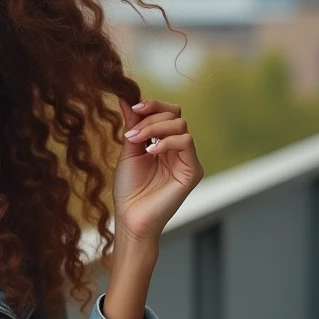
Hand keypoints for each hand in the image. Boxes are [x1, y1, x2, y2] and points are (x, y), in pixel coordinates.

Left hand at [112, 99, 204, 245]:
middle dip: (152, 116)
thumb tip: (126, 99)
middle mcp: (179, 150)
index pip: (168, 113)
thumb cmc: (129, 190)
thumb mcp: (129, 152)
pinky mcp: (193, 171)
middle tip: (133, 131)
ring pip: (180, 125)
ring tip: (136, 140)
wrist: (131, 218)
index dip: (153, 106)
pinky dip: (166, 141)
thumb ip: (133, 126)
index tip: (133, 107)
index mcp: (165, 144)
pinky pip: (186, 142)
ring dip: (155, 127)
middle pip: (176, 115)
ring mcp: (188, 160)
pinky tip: (151, 152)